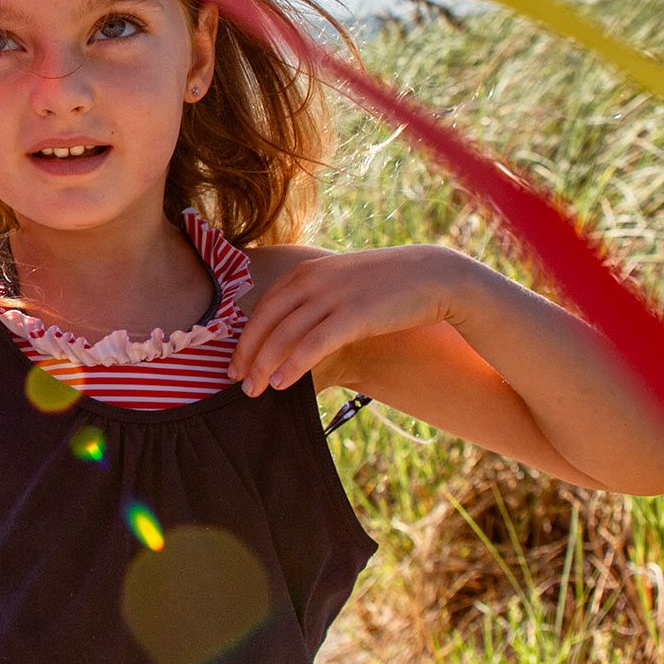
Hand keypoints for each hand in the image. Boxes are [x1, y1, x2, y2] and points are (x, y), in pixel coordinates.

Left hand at [227, 245, 467, 394]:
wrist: (430, 276)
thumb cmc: (385, 285)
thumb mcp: (340, 284)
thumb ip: (314, 299)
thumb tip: (291, 328)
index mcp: (304, 273)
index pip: (263, 308)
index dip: (245, 337)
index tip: (234, 362)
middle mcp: (311, 281)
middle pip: (266, 322)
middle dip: (247, 355)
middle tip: (236, 382)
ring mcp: (331, 297)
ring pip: (284, 335)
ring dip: (264, 365)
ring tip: (254, 391)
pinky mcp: (353, 315)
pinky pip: (313, 343)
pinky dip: (293, 365)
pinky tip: (281, 384)